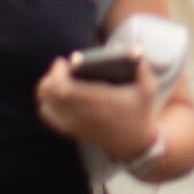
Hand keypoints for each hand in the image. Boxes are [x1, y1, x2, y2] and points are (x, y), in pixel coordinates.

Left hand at [36, 55, 169, 166]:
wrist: (134, 144)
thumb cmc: (140, 111)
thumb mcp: (148, 88)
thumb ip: (141, 65)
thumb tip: (134, 49)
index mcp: (99, 101)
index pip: (64, 89)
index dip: (58, 73)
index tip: (64, 61)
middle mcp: (83, 114)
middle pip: (50, 94)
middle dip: (51, 76)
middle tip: (61, 67)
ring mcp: (75, 124)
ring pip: (46, 104)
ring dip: (46, 88)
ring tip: (58, 78)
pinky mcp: (71, 131)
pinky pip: (48, 116)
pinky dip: (46, 102)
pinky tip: (57, 94)